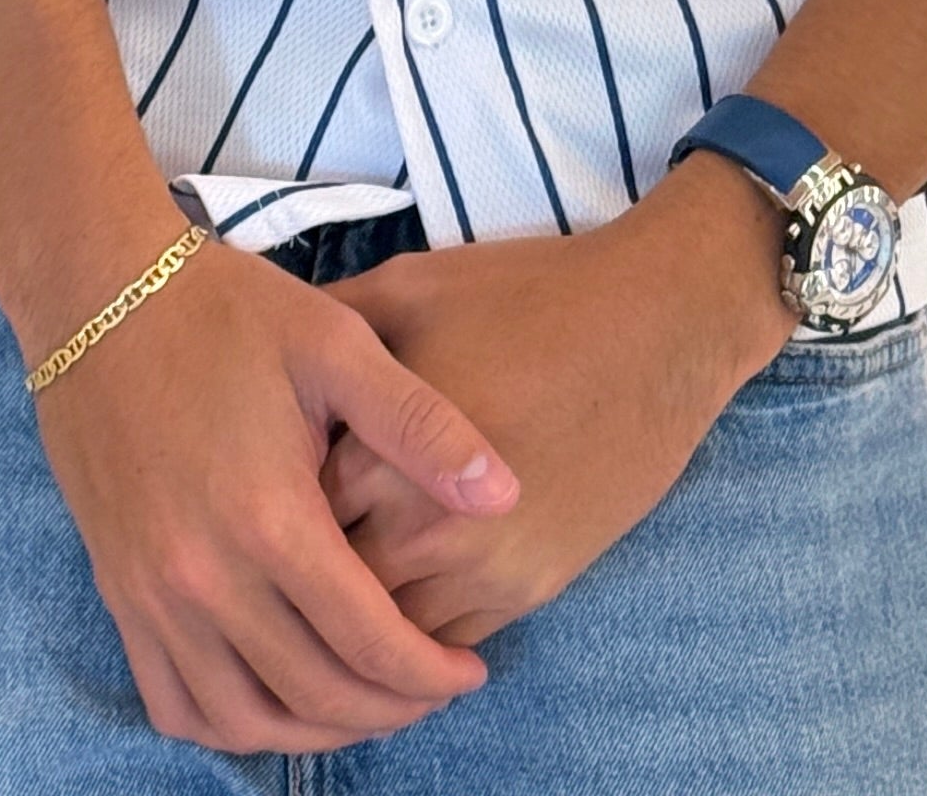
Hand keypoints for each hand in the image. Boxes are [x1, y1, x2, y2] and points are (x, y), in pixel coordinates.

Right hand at [26, 219, 522, 752]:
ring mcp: (151, 594)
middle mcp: (203, 577)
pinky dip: (232, 723)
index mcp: (268, 519)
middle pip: (311, 694)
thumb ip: (421, 425)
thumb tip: (505, 493)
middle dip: (387, 709)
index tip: (470, 671)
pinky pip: (174, 702)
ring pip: (242, 718)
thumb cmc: (226, 311)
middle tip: (432, 689)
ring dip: (314, 730)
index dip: (430, 674)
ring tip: (367, 700)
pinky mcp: (118, 592)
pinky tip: (275, 699)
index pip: (367, 641)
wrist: (100, 292)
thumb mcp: (336, 345)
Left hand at [320, 158, 790, 643]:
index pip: (293, 517)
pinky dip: (420, 627)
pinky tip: (411, 584)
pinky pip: (450, 641)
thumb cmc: (529, 296)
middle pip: (332, 588)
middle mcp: (427, 530)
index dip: (276, 502)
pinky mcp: (531, 591)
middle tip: (302, 533)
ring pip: (387, 632)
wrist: (654, 328)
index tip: (272, 479)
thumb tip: (272, 336)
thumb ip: (333, 322)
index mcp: (386, 454)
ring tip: (354, 563)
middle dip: (311, 567)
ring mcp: (484, 571)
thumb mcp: (413, 286)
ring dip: (364, 608)